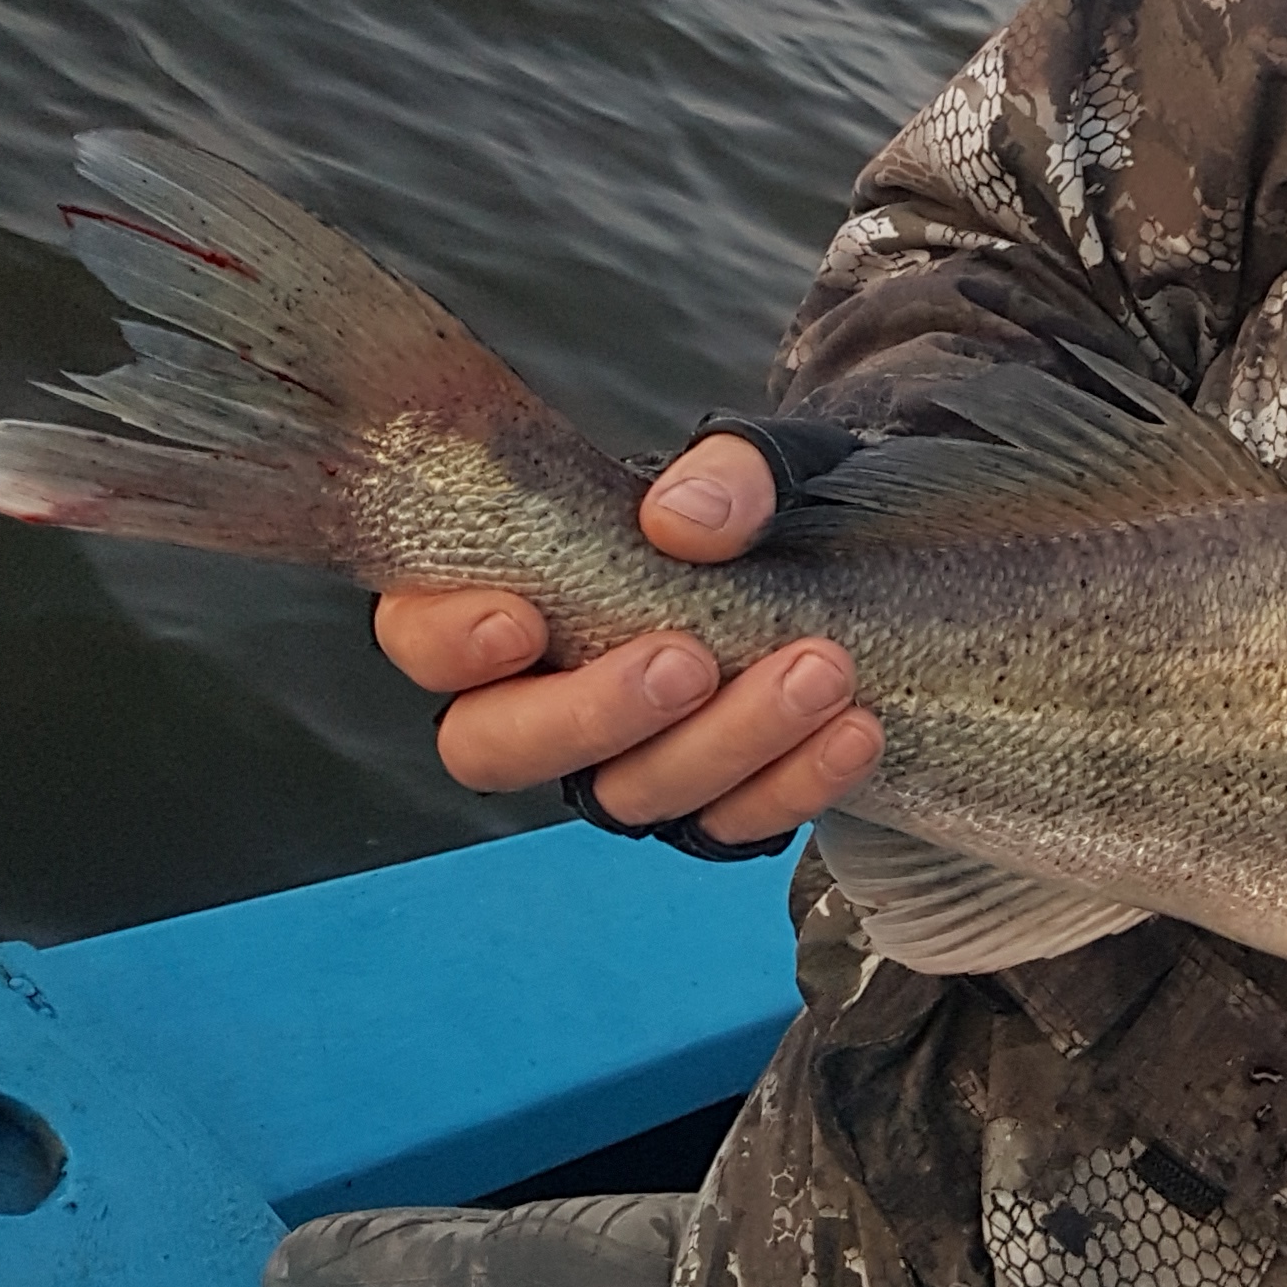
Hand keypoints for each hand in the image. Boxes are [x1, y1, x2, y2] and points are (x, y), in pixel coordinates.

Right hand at [370, 433, 882, 847]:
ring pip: (623, 797)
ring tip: (820, 671)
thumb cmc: (768, 506)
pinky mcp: (709, 804)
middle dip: (586, 715)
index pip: (420, 634)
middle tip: (687, 662)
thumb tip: (684, 522)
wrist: (865, 560)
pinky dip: (796, 783)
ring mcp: (622, 759)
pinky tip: (855, 729)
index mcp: (507, 592)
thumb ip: (726, 469)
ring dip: (725, 742)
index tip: (524, 619)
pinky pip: (730, 825)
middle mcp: (542, 693)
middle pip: (492, 746)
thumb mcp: (765, 461)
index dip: (448, 640)